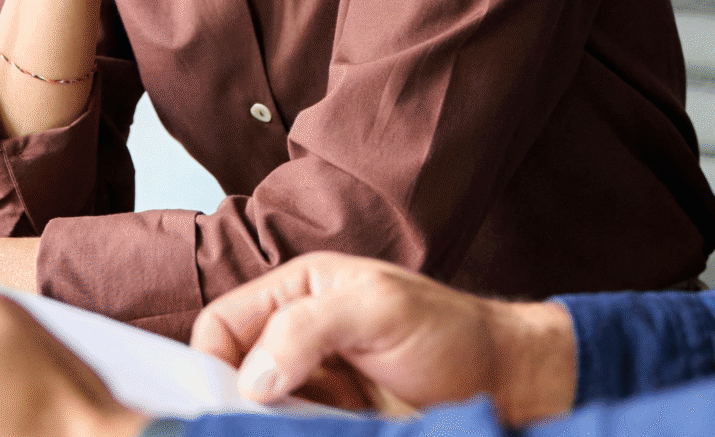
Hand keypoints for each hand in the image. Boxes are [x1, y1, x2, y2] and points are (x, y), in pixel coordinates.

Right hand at [190, 253, 576, 425]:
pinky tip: (317, 434)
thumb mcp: (381, 310)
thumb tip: (251, 380)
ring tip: (310, 425)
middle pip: (230, 374)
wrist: (502, 383)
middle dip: (236, 403)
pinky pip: (287, 432)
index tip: (229, 400)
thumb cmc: (450, 331)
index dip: (212, 361)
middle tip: (265, 423)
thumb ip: (310, 329)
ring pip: (255, 413)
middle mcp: (295, 337)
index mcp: (299, 291)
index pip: (221, 325)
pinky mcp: (327, 423)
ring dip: (268, 427)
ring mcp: (311, 386)